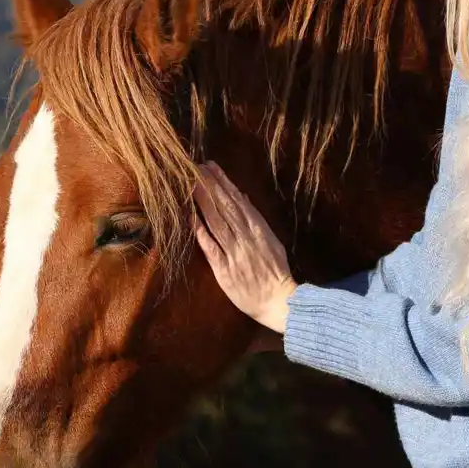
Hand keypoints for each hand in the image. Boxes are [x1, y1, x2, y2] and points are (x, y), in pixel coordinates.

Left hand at [192, 162, 297, 332]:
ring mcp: (235, 252)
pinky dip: (200, 231)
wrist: (278, 301)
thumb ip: (256, 219)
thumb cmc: (275, 272)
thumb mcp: (271, 240)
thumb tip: (242, 196)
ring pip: (217, 221)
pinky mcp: (225, 270)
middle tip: (195, 167)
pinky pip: (210, 247)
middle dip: (210, 185)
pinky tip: (190, 217)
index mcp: (259, 229)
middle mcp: (247, 237)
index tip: (210, 166)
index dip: (223, 182)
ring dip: (203, 201)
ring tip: (190, 183)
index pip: (238, 199)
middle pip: (225, 206)